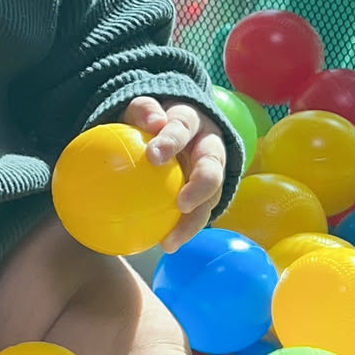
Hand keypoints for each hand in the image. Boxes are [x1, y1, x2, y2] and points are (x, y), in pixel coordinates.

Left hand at [126, 96, 227, 251]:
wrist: (172, 130)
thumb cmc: (151, 121)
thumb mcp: (142, 110)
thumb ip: (144, 111)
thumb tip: (152, 122)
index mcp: (192, 121)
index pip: (183, 126)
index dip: (171, 140)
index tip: (153, 155)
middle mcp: (209, 148)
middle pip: (212, 167)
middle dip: (201, 187)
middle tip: (181, 205)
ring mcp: (212, 173)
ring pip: (211, 198)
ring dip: (193, 221)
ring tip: (171, 241)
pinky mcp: (207, 195)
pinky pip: (199, 213)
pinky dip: (185, 230)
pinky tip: (165, 244)